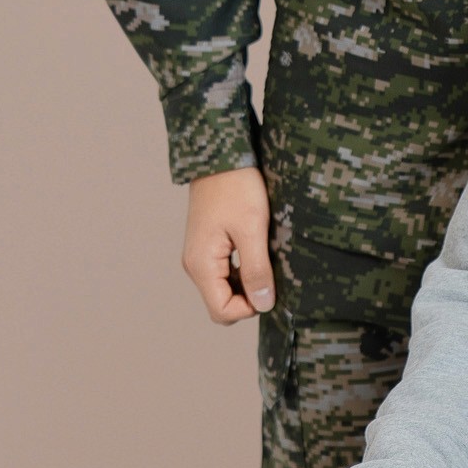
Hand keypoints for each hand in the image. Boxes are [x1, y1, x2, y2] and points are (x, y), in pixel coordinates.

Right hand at [183, 165, 274, 323]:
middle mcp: (195, 265)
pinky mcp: (208, 246)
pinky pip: (225, 272)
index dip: (249, 308)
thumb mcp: (252, 229)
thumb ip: (256, 270)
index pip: (222, 311)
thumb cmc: (237, 187)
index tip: (271, 287)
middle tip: (272, 273)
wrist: (221, 155)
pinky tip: (259, 252)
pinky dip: (242, 271)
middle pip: (222, 303)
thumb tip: (263, 304)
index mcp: (201, 265)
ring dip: (247, 283)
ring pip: (225, 288)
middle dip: (248, 298)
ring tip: (267, 259)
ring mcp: (200, 255)